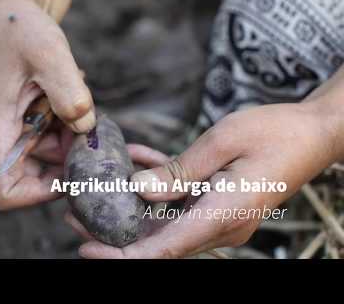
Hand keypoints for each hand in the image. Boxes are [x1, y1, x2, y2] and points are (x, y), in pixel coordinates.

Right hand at [0, 0, 95, 209]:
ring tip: (81, 101)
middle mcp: (5, 135)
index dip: (38, 194)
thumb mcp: (48, 54)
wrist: (17, 12)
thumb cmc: (20, 29)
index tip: (70, 173)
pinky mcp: (34, 119)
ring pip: (54, 156)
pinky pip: (59, 136)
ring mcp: (20, 128)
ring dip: (75, 138)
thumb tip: (85, 126)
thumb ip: (68, 92)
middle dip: (69, 161)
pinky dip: (75, 125)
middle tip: (89, 131)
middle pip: (37, 178)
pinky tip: (77, 96)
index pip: (5, 192)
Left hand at [75, 102, 341, 257]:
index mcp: (223, 214)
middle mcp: (220, 224)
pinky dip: (158, 185)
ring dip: (131, 206)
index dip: (123, 254)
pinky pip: (181, 200)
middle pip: (159, 240)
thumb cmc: (275, 133)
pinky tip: (137, 162)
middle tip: (76, 215)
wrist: (311, 134)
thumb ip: (180, 172)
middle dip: (116, 230)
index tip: (88, 249)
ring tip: (96, 188)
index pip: (165, 249)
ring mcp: (219, 215)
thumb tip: (138, 190)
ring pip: (165, 220)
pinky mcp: (218, 201)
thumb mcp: (223, 143)